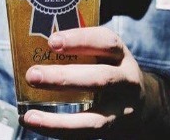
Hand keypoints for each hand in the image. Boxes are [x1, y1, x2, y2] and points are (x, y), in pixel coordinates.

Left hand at [20, 27, 155, 138]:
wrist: (140, 103)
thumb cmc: (107, 70)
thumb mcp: (102, 55)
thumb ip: (77, 50)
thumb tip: (29, 44)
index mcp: (120, 54)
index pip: (106, 42)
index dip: (80, 40)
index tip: (52, 41)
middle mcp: (127, 80)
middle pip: (100, 79)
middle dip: (64, 78)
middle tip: (32, 75)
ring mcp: (123, 109)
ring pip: (94, 118)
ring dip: (58, 120)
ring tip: (30, 116)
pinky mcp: (113, 129)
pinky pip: (85, 133)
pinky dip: (58, 130)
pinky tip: (34, 124)